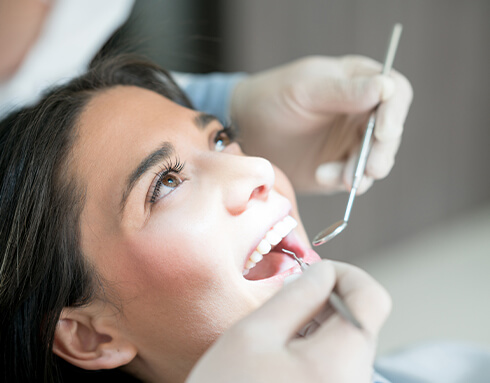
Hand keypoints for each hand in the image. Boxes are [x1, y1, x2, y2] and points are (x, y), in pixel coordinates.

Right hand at [186, 261, 390, 382]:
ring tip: (279, 332)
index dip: (344, 274)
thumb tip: (321, 272)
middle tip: (287, 300)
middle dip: (326, 299)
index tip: (314, 272)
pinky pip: (338, 363)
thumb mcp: (252, 335)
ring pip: (347, 340)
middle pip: (360, 319)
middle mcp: (355, 382)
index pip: (372, 298)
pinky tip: (283, 355)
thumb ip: (295, 296)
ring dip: (318, 323)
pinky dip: (315, 347)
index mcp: (339, 363)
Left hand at [231, 55, 412, 193]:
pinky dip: (343, 181)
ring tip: (340, 179)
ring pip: (376, 159)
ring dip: (363, 171)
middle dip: (382, 152)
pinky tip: (322, 176)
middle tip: (370, 170)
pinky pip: (354, 178)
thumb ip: (344, 91)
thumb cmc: (273, 98)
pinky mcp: (340, 166)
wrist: (246, 131)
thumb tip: (386, 88)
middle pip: (390, 133)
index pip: (394, 93)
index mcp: (359, 82)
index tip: (383, 132)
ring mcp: (352, 142)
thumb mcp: (305, 89)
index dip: (395, 113)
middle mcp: (362, 113)